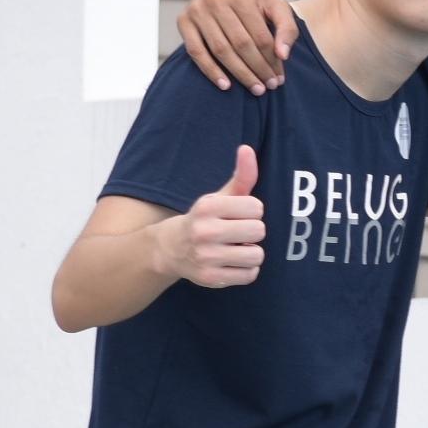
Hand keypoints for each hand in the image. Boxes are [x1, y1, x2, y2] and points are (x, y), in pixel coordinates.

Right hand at [153, 146, 264, 288]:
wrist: (169, 249)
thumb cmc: (204, 220)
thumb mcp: (219, 197)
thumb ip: (241, 176)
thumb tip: (248, 149)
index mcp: (207, 206)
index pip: (257, 208)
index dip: (252, 212)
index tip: (238, 215)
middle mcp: (204, 231)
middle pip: (259, 231)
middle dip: (252, 232)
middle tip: (236, 234)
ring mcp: (206, 256)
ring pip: (257, 255)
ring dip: (250, 253)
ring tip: (234, 248)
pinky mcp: (210, 277)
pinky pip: (250, 275)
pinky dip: (246, 270)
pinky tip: (231, 262)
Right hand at [179, 0, 292, 92]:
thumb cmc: (256, 0)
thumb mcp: (277, 6)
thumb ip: (287, 29)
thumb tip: (283, 56)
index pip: (260, 36)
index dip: (272, 61)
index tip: (280, 79)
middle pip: (241, 44)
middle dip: (258, 69)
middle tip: (269, 87)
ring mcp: (197, 9)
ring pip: (220, 50)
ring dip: (240, 73)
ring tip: (256, 88)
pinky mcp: (183, 20)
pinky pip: (196, 51)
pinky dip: (210, 70)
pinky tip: (226, 85)